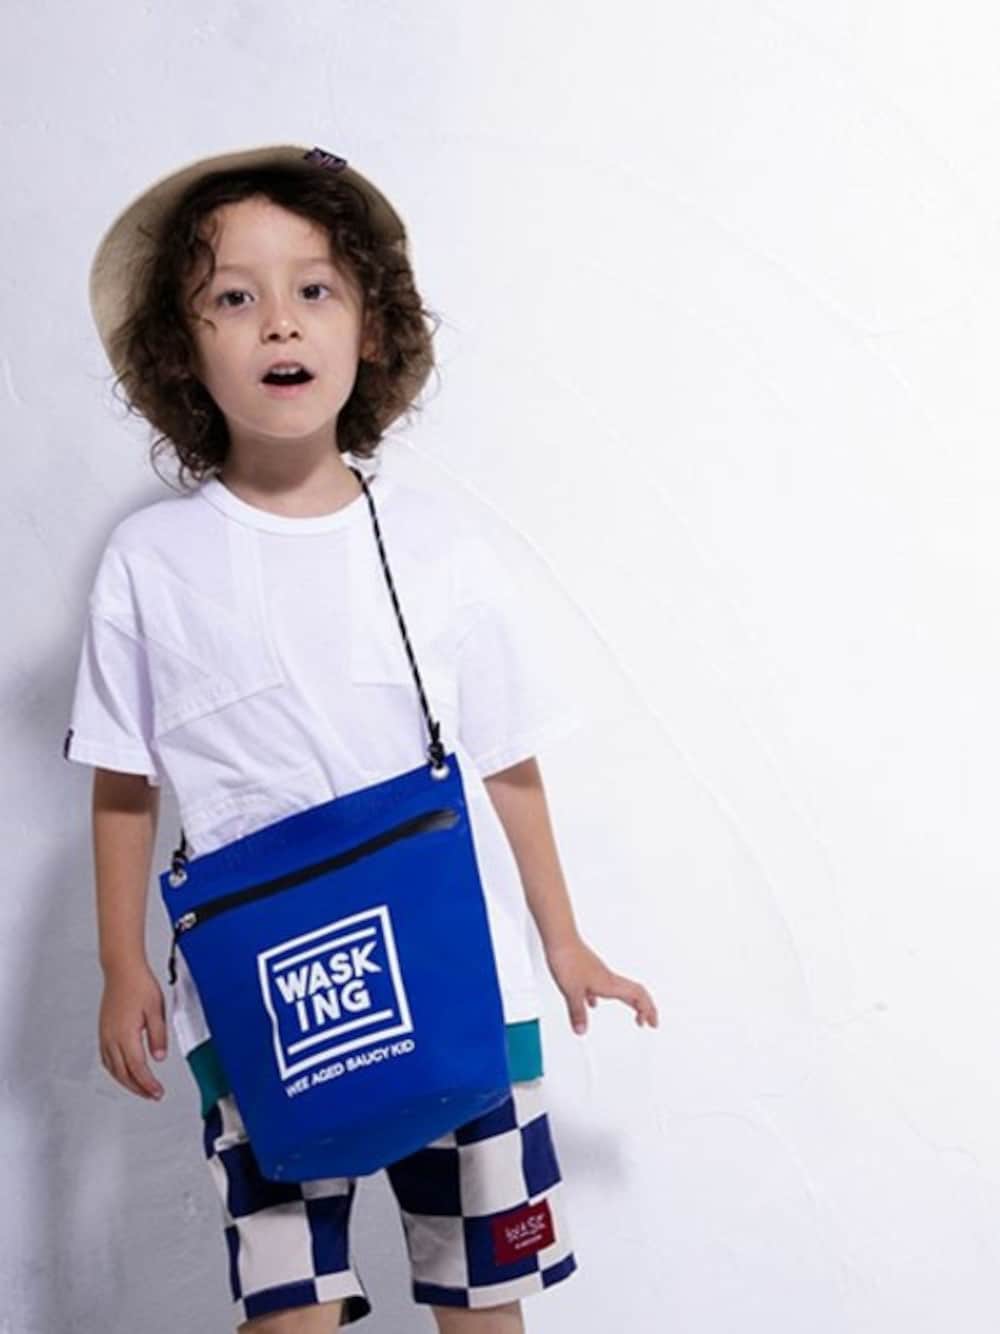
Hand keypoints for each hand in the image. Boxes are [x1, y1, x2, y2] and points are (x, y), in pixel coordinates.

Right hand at [98, 959, 167, 1100]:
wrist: (122, 970)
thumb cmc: (139, 985)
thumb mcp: (156, 1010)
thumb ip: (158, 1036)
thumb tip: (159, 1057)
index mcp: (125, 1035)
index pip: (137, 1068)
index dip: (148, 1084)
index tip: (157, 1092)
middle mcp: (112, 1038)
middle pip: (123, 1074)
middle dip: (139, 1088)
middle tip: (152, 1095)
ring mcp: (105, 1036)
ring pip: (113, 1069)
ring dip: (127, 1082)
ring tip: (141, 1088)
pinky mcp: (103, 1032)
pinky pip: (107, 1059)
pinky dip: (116, 1071)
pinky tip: (124, 1072)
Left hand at [545, 937, 658, 1034]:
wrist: (559, 939)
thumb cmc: (568, 959)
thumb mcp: (572, 991)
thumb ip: (578, 1012)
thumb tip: (582, 1031)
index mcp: (609, 984)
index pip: (637, 995)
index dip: (648, 1009)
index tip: (653, 1023)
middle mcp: (608, 978)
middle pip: (634, 992)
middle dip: (645, 1007)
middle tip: (649, 1020)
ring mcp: (599, 973)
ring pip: (620, 989)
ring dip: (630, 1001)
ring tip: (632, 1011)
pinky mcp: (589, 970)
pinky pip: (603, 985)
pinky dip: (606, 996)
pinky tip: (594, 1001)